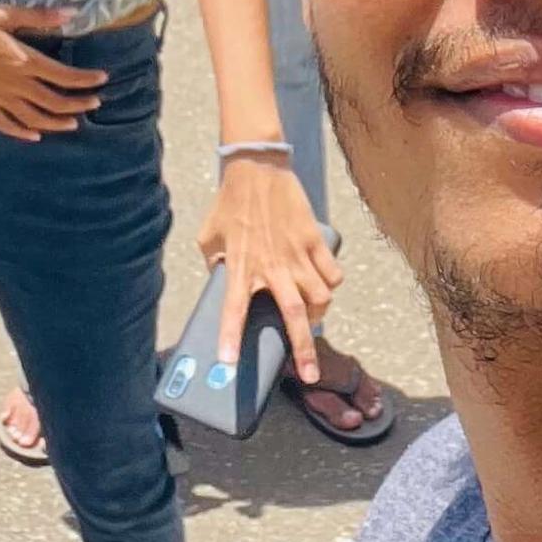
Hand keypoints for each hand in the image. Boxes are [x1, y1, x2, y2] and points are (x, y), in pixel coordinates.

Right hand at [0, 3, 107, 140]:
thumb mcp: (4, 14)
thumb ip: (39, 16)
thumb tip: (71, 13)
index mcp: (23, 61)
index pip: (63, 76)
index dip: (85, 80)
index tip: (102, 80)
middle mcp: (15, 84)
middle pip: (53, 102)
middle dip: (78, 104)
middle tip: (95, 103)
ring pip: (33, 118)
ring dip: (56, 123)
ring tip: (73, 123)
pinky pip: (5, 124)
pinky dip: (21, 133)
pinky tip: (34, 135)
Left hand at [198, 154, 339, 386]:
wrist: (256, 167)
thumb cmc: (228, 201)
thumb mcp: (208, 236)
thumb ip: (213, 262)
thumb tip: (219, 279)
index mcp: (240, 265)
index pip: (233, 309)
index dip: (230, 337)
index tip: (230, 363)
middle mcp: (272, 265)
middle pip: (294, 316)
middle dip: (303, 350)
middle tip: (309, 374)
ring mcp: (297, 254)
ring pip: (321, 297)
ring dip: (318, 312)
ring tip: (312, 315)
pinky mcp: (314, 240)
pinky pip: (332, 273)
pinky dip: (331, 283)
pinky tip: (324, 284)